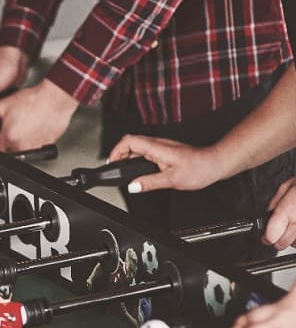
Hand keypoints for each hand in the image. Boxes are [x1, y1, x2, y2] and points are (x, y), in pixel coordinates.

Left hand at [0, 80, 77, 152]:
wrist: (56, 98)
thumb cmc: (33, 100)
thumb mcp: (2, 106)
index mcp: (9, 137)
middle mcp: (21, 146)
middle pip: (7, 151)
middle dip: (5, 142)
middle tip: (11, 127)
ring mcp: (34, 147)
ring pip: (20, 151)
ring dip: (18, 142)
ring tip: (23, 126)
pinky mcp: (45, 146)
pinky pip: (34, 148)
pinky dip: (31, 141)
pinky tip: (33, 128)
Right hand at [108, 135, 227, 193]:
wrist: (215, 164)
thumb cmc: (199, 168)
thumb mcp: (172, 179)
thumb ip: (149, 183)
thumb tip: (132, 186)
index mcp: (156, 148)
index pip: (128, 141)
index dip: (115, 151)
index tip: (112, 164)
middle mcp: (158, 144)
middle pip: (130, 143)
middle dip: (119, 155)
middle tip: (116, 169)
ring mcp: (161, 146)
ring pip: (137, 147)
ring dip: (127, 157)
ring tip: (126, 171)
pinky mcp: (165, 151)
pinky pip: (145, 151)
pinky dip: (137, 159)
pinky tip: (140, 170)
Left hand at [264, 178, 295, 249]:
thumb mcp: (290, 185)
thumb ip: (276, 201)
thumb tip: (267, 213)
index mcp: (288, 211)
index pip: (270, 237)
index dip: (266, 236)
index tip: (266, 234)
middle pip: (281, 244)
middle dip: (278, 238)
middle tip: (281, 228)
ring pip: (295, 245)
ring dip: (293, 238)